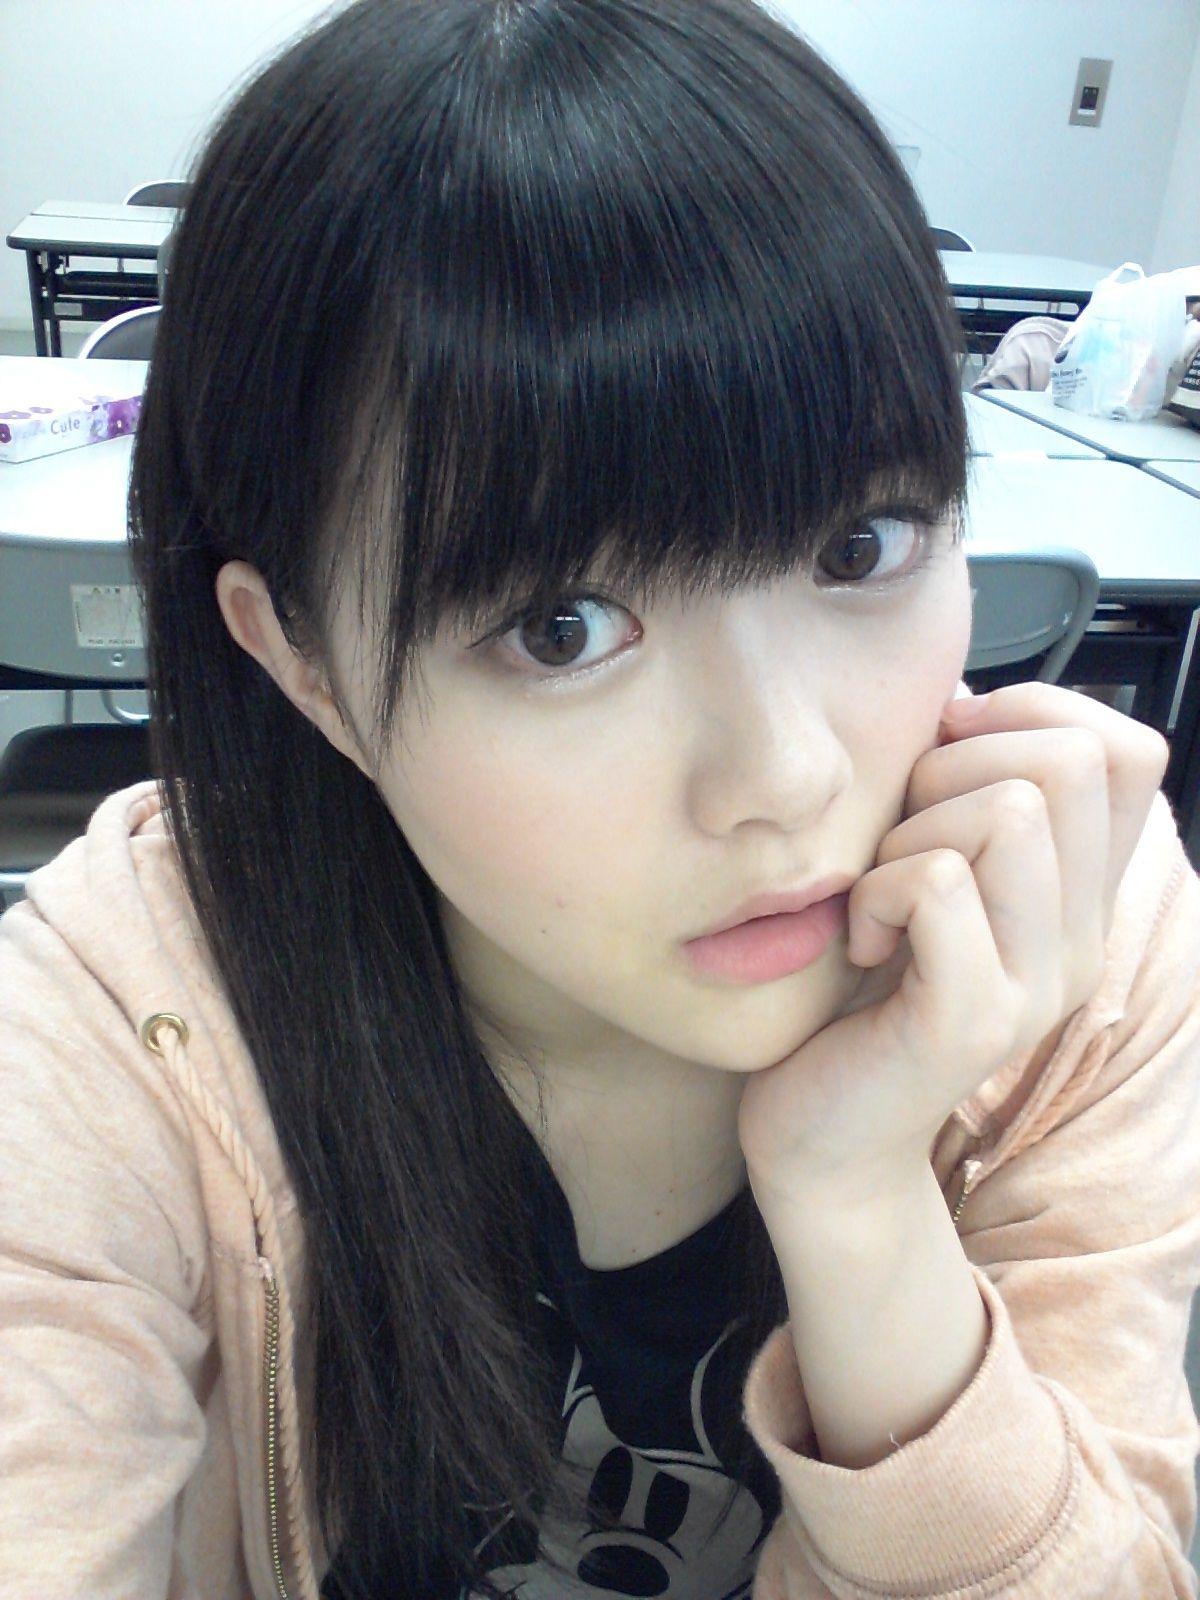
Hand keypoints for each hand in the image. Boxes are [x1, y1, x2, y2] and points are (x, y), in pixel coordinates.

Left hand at [737, 680, 1169, 1206]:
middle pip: (1068, 762)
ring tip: (879, 900)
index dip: (1030, 713)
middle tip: (899, 840)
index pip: (1126, 750)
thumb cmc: (857, 989)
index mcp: (1076, 894)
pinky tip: (863, 943)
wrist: (824, 1134)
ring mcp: (1038, 983)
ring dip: (908, 834)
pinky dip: (876, 891)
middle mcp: (1080, 937)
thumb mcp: (919, 866)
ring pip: (1007, 814)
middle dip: (954, 766)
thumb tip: (953, 695)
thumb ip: (955, 791)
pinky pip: (939, 882)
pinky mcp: (975, 1020)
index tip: (943, 755)